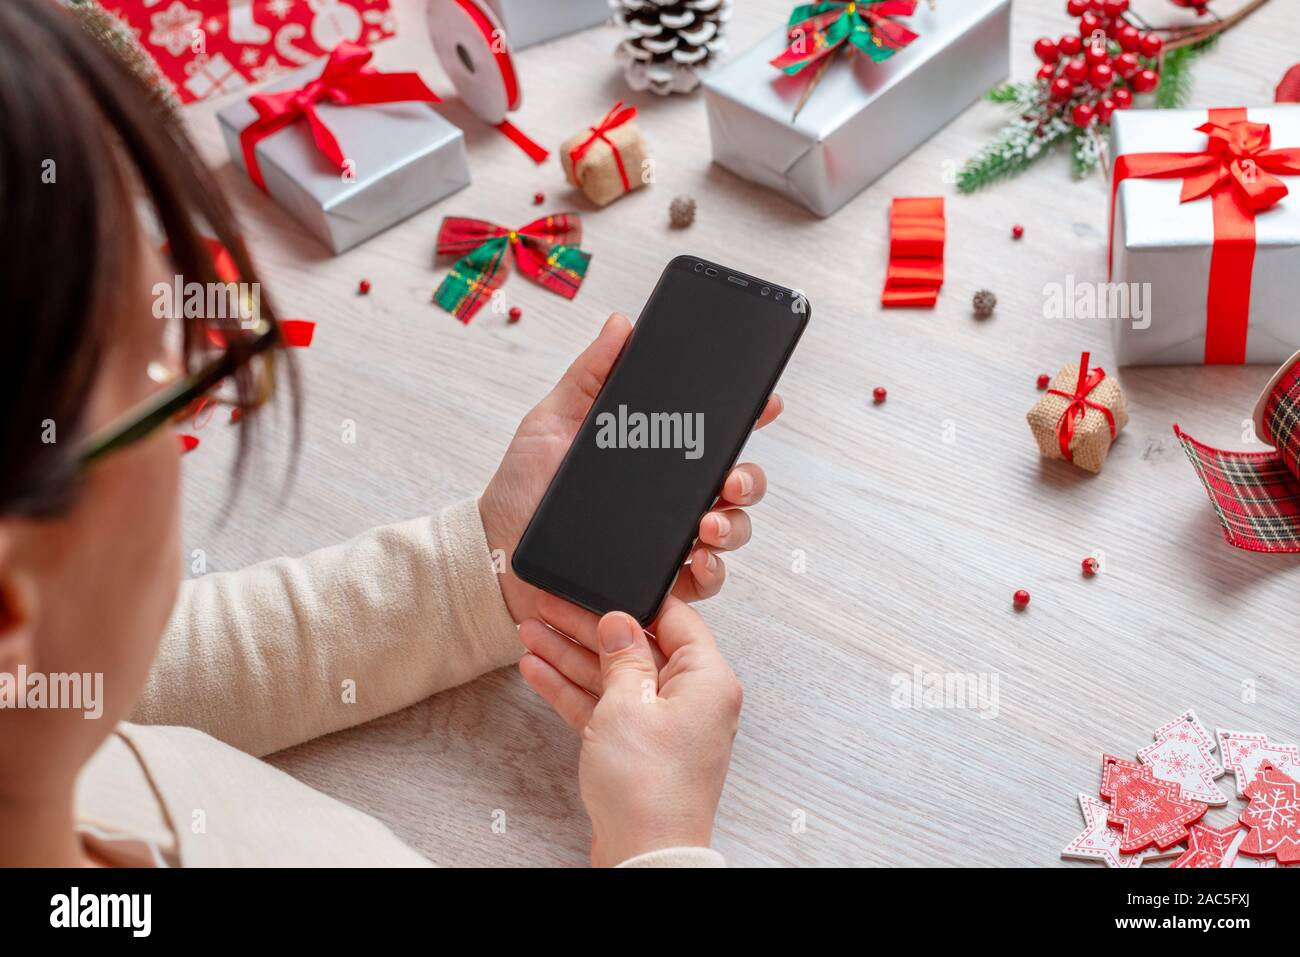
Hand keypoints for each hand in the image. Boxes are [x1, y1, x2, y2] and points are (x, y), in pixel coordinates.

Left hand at [479, 313, 781, 625]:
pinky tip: (697, 559)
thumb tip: (621, 323)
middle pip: (737, 484)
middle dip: (750, 478)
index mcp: (655, 456)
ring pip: (731, 532)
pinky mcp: (659, 584)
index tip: (765, 402)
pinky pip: (704, 582)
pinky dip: (710, 571)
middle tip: (732, 477)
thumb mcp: (551, 421)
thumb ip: (590, 375)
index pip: (712, 435)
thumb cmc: (523, 489)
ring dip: (733, 526)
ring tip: (709, 524)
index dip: (747, 418)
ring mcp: (670, 542)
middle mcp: (671, 499)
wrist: (496, 554)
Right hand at [518, 594, 740, 866]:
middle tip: (550, 606)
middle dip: (587, 627)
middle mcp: (691, 699)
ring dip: (571, 655)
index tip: (599, 586)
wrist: (645, 855)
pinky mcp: (638, 749)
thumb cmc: (650, 787)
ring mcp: (664, 725)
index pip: (674, 620)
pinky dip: (573, 690)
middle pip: (636, 647)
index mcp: (708, 679)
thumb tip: (620, 623)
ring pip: (614, 676)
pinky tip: (538, 669)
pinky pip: (605, 706)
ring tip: (531, 632)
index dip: (632, 600)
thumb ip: (623, 656)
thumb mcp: (628, 704)